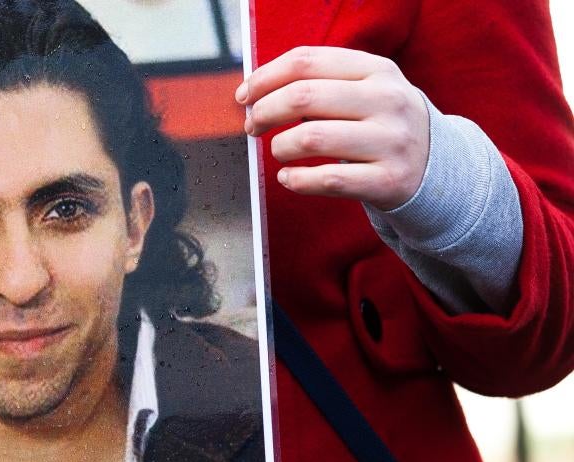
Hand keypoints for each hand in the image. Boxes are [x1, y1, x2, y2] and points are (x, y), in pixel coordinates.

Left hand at [236, 46, 429, 210]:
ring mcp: (391, 141)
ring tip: (279, 151)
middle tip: (253, 126)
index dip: (265, 78)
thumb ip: (319, 85)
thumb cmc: (381, 126)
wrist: (436, 167)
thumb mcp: (365, 91)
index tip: (244, 96)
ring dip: (280, 147)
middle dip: (264, 112)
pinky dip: (296, 180)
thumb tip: (255, 94)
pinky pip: (327, 180)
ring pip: (311, 138)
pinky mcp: (388, 180)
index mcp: (377, 69)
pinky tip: (288, 178)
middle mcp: (387, 101)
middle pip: (303, 97)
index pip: (306, 61)